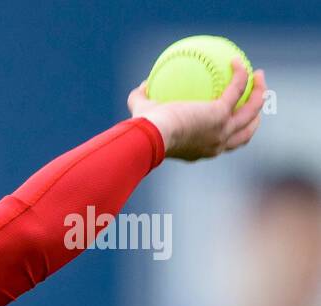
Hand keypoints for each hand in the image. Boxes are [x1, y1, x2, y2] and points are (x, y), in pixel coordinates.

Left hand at [127, 58, 267, 160]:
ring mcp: (223, 130)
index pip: (223, 144)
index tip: (231, 115)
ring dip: (260, 92)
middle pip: (247, 132)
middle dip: (254, 115)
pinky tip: (235, 61)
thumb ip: (140, 101)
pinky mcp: (222, 114)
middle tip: (255, 98)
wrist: (151, 136)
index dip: (231, 131)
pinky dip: (240, 74)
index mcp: (202, 149)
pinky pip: (237, 88)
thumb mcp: (142, 116)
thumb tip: (143, 85)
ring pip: (252, 111)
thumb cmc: (143, 130)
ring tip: (258, 75)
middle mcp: (217, 144)